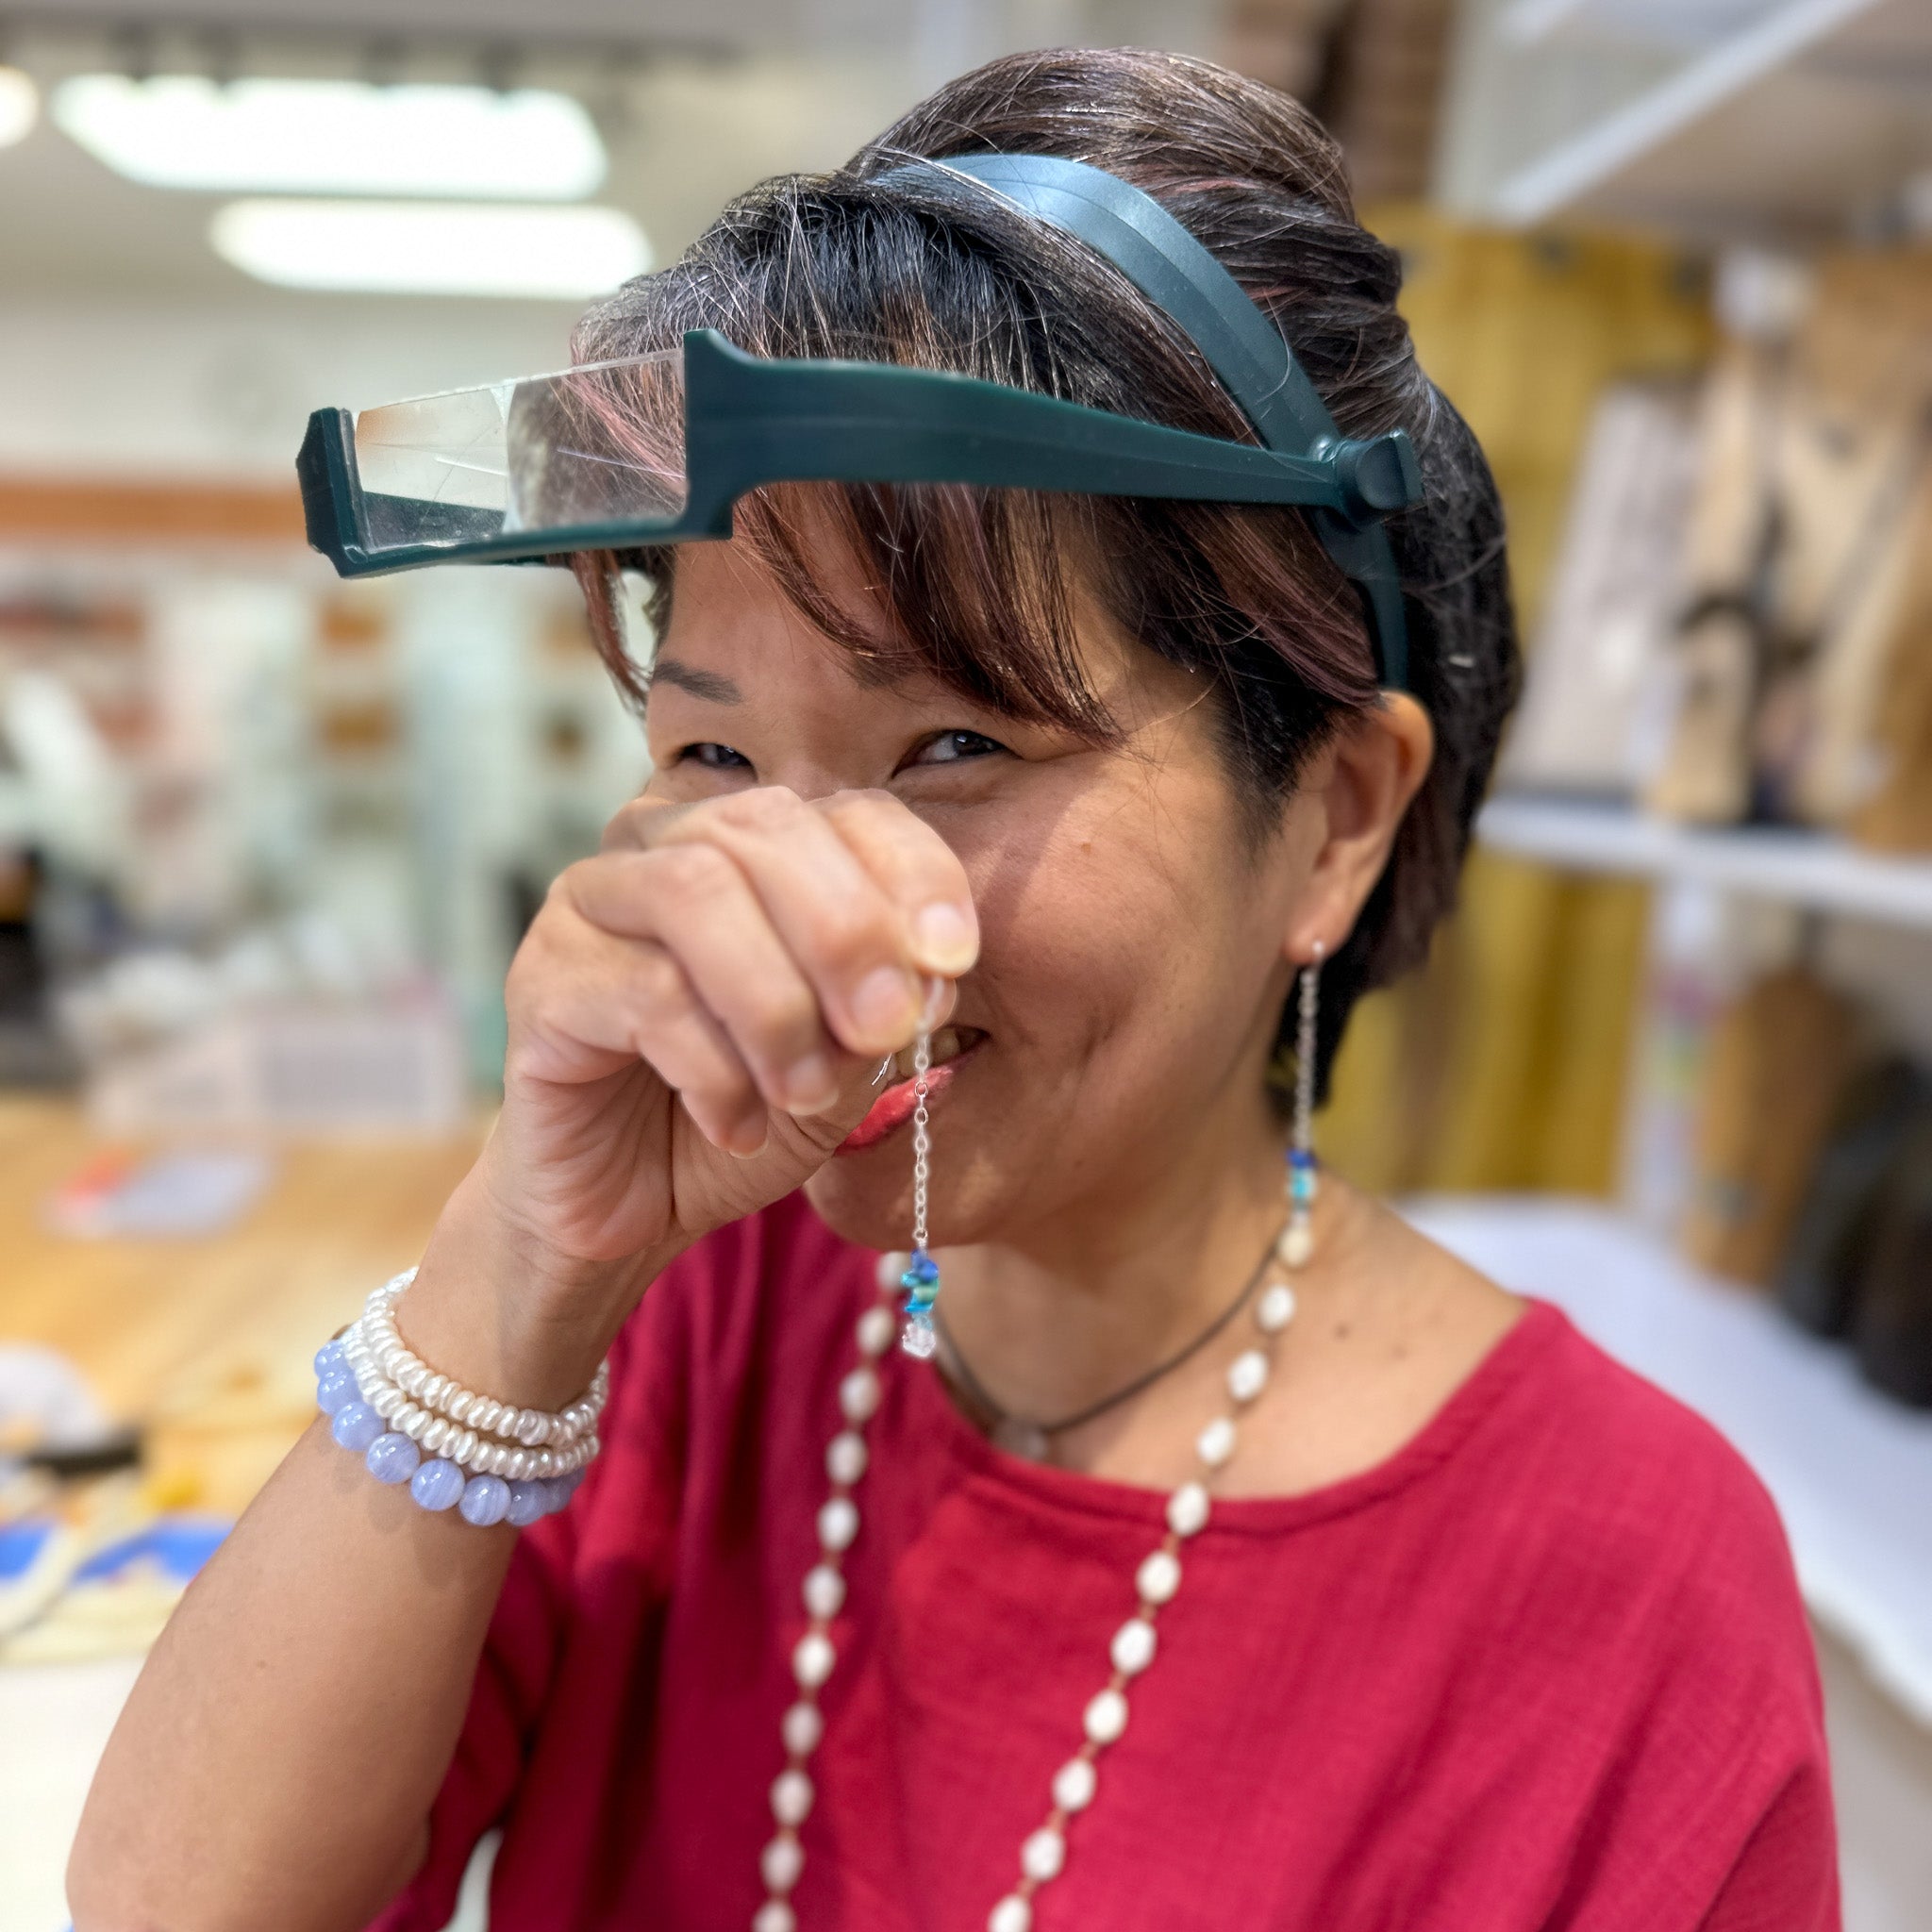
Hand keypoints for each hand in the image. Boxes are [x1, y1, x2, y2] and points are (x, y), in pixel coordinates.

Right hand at [409, 786, 976, 1395]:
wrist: (631, 1205)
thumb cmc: (745, 1107)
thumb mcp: (843, 1060)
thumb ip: (882, 1004)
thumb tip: (928, 971)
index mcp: (756, 844)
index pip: (849, 808)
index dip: (913, 871)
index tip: (956, 958)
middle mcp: (665, 843)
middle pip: (764, 825)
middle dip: (845, 929)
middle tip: (886, 1029)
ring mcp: (592, 901)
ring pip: (696, 893)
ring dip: (775, 1002)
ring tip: (804, 1092)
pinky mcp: (544, 978)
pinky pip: (642, 992)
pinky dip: (712, 1069)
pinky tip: (733, 1124)